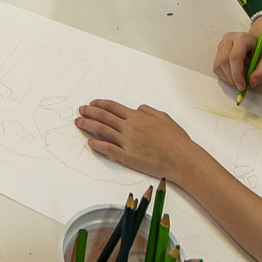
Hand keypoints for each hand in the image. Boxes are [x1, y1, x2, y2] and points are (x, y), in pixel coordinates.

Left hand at [75, 99, 195, 180]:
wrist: (182, 158)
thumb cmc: (176, 140)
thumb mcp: (164, 118)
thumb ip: (149, 111)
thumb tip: (138, 109)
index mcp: (138, 117)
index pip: (113, 108)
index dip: (100, 105)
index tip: (92, 104)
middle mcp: (130, 127)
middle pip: (104, 117)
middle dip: (89, 112)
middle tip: (80, 111)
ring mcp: (127, 142)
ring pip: (102, 131)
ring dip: (88, 126)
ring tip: (79, 123)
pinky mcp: (127, 156)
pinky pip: (108, 149)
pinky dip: (97, 145)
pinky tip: (90, 143)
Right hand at [214, 28, 261, 91]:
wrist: (255, 44)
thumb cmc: (260, 50)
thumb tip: (251, 82)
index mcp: (242, 38)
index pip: (235, 57)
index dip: (237, 74)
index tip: (242, 86)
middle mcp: (229, 39)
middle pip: (224, 61)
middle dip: (232, 78)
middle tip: (242, 86)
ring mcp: (221, 45)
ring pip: (218, 66)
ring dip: (228, 78)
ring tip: (240, 79)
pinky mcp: (217, 52)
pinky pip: (216, 68)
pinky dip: (225, 76)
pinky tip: (234, 74)